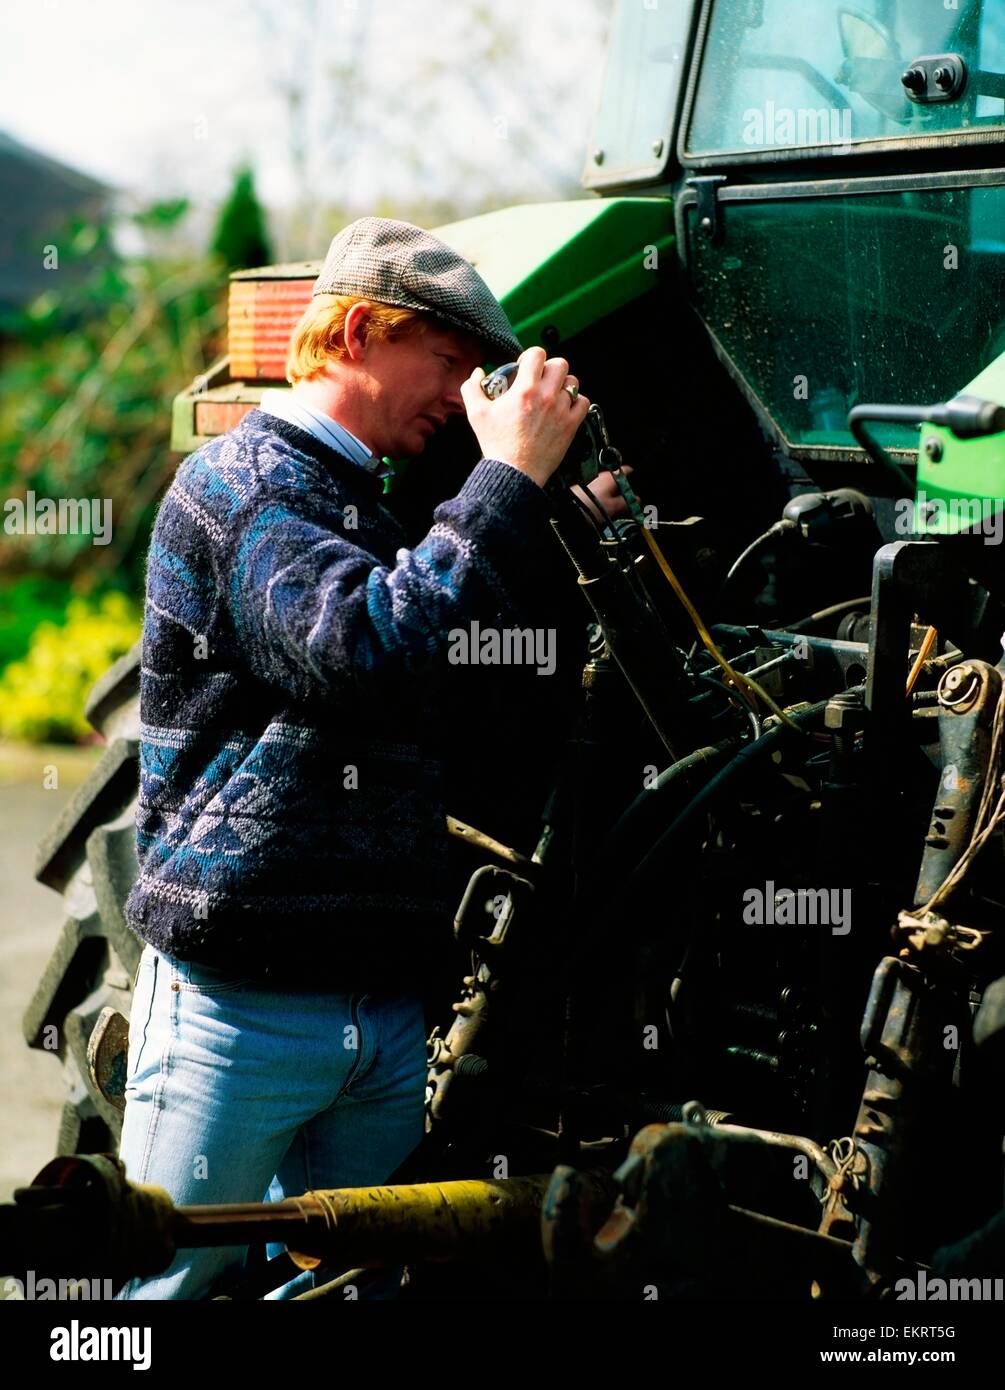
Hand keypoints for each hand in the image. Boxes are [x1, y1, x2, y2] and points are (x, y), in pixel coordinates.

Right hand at [460, 346, 590, 488]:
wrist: (515, 473)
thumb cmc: (497, 445)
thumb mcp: (476, 414)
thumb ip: (472, 388)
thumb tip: (477, 373)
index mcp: (524, 389)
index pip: (537, 354)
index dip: (531, 357)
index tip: (526, 367)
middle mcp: (546, 397)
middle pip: (560, 364)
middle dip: (549, 368)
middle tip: (541, 380)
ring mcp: (561, 411)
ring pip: (573, 382)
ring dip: (563, 385)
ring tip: (552, 394)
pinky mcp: (570, 425)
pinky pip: (583, 402)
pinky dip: (576, 402)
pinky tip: (564, 407)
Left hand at [572, 465, 635, 523]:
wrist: (569, 511)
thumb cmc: (588, 506)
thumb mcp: (613, 507)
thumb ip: (626, 502)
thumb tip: (636, 500)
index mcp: (610, 476)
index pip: (626, 470)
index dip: (633, 476)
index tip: (636, 483)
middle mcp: (601, 476)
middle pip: (618, 480)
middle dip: (623, 490)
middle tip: (629, 501)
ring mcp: (593, 482)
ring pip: (609, 487)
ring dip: (614, 495)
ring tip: (617, 507)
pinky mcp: (586, 490)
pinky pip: (600, 492)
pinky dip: (605, 498)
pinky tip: (604, 508)